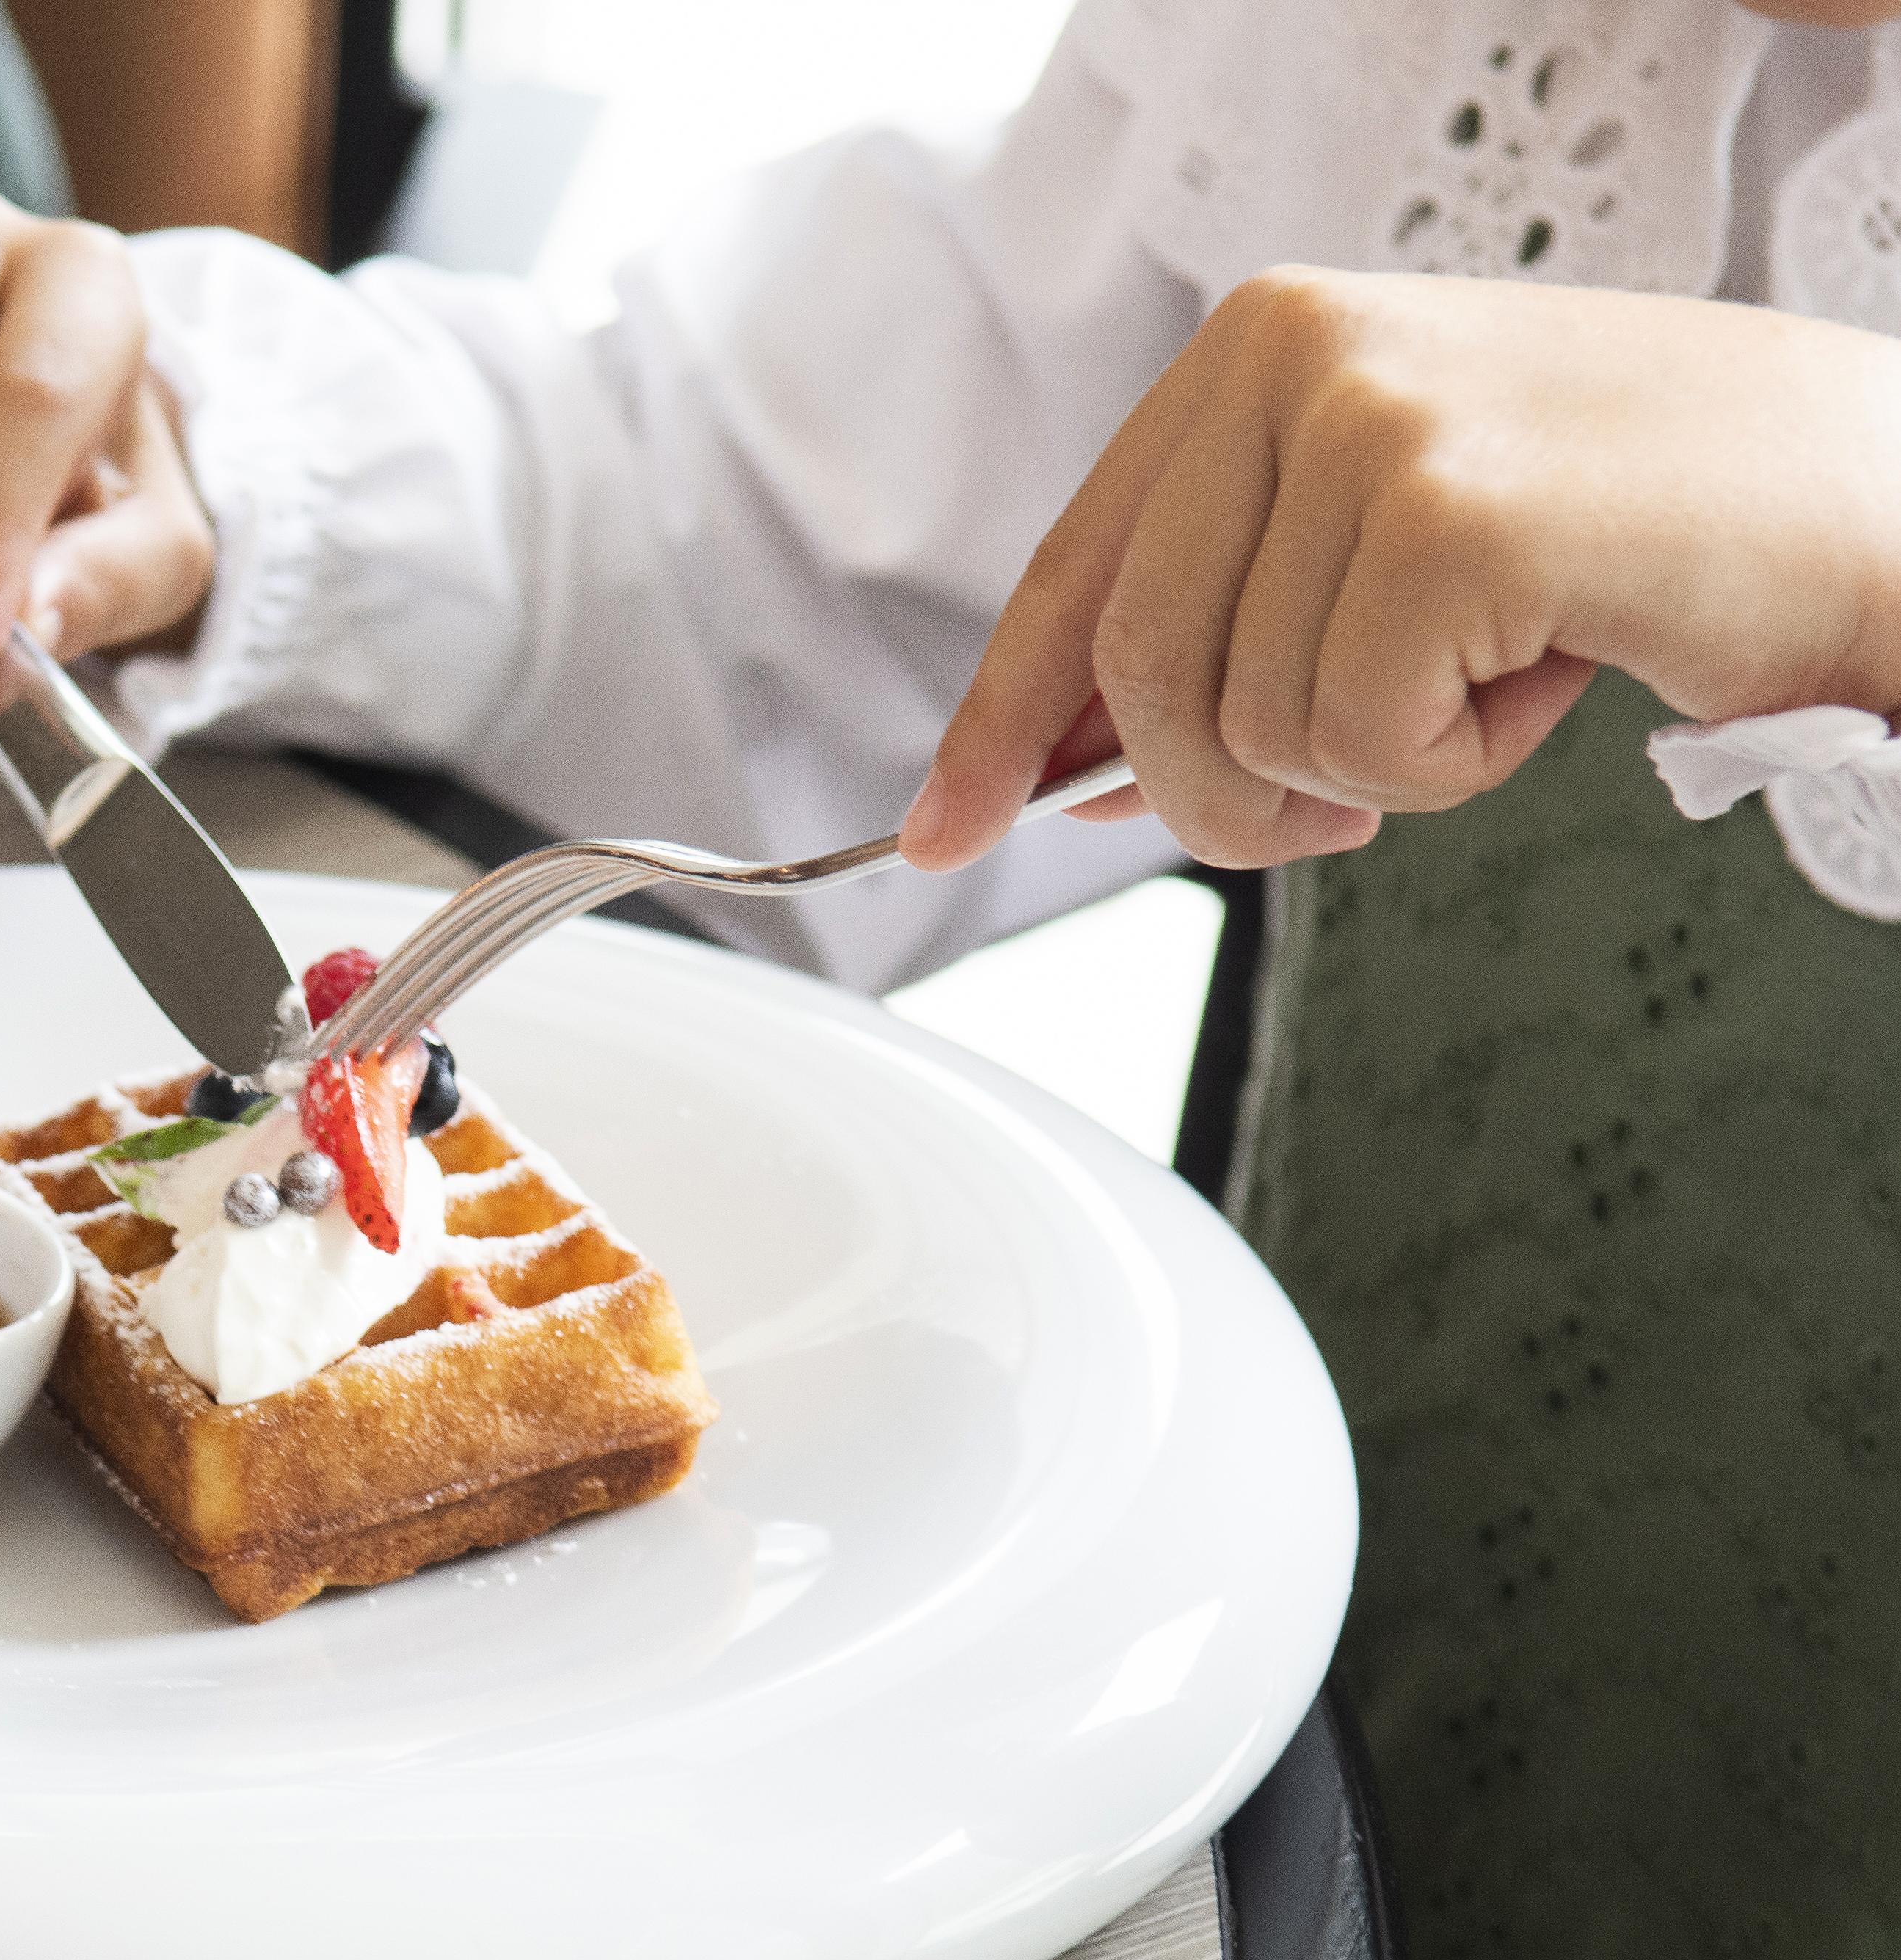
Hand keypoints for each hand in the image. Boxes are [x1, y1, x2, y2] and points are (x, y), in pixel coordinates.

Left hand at [902, 268, 1900, 870]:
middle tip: (1335, 806)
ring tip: (1485, 681)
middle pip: (1132, 670)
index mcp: (1258, 341)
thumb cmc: (1633, 534)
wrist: (1871, 501)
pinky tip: (1546, 671)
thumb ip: (1220, 624)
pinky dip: (1450, 762)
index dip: (998, 721)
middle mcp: (1293, 350)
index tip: (943, 828)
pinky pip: (1357, 739)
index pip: (1072, 566)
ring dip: (1365, 767)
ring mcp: (1369, 421)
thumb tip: (1063, 768)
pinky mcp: (1446, 514)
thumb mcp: (1380, 546)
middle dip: (1216, 792)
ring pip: (1242, 722)